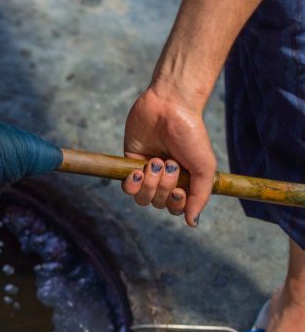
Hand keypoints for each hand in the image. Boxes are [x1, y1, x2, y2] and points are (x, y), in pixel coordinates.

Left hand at [121, 82, 216, 226]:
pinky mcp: (130, 163)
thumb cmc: (191, 136)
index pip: (175, 208)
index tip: (179, 189)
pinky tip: (139, 170)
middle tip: (169, 164)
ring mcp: (147, 172)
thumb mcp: (204, 168)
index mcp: (184, 181)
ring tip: (156, 161)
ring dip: (149, 183)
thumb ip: (200, 197)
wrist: (169, 108)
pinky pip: (127, 187)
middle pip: (157, 203)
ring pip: (142, 198)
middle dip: (163, 187)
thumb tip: (192, 223)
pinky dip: (132, 183)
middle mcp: (165, 179)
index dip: (175, 204)